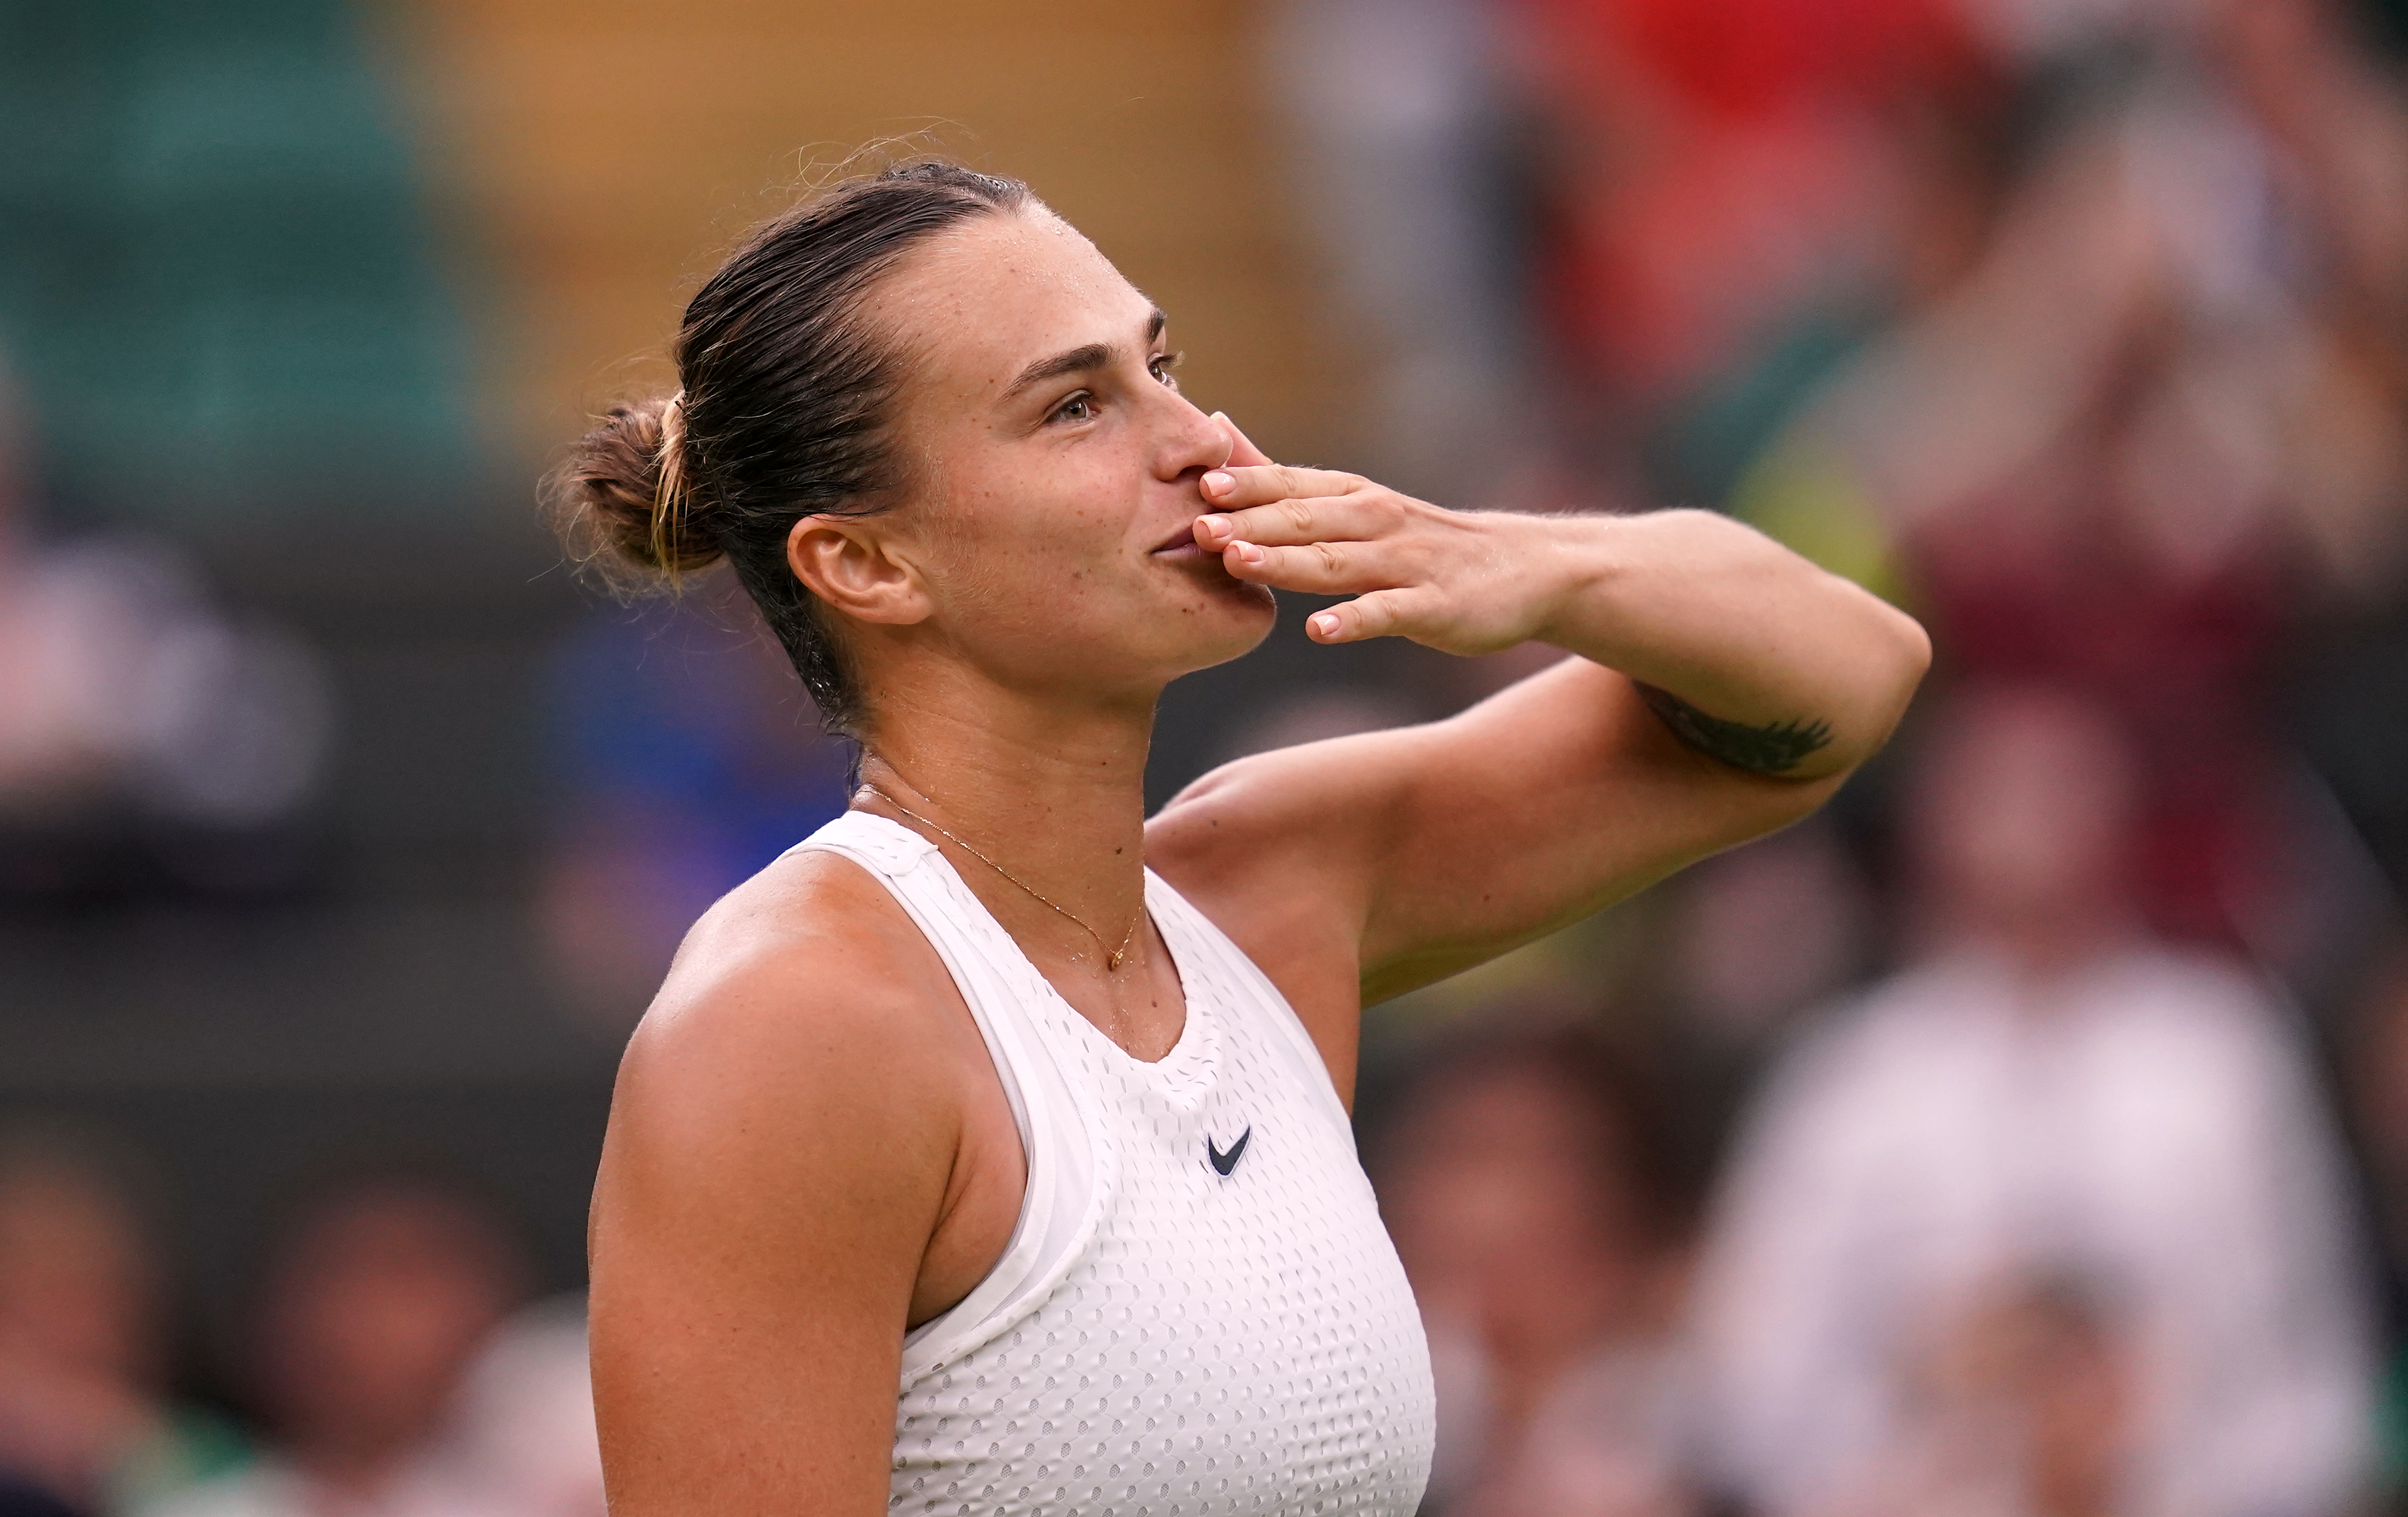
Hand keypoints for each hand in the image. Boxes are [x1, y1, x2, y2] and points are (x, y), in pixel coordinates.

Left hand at [1196, 417, 1567, 654]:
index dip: (1243, 485)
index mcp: (1352, 496)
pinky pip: (1388, 612)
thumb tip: (1216, 427)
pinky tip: (1320, 631)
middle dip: (1250, 523)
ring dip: (1287, 562)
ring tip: (1241, 564)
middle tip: (1200, 528)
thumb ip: (1284, 478)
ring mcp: (1406, 563)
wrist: (1524, 570)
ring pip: (1337, 561)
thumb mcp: (1355, 501)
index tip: (1193, 484)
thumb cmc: (1421, 541)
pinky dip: (1354, 620)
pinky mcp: (1434, 605)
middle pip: (1305, 520)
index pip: (1289, 484)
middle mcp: (1376, 520)